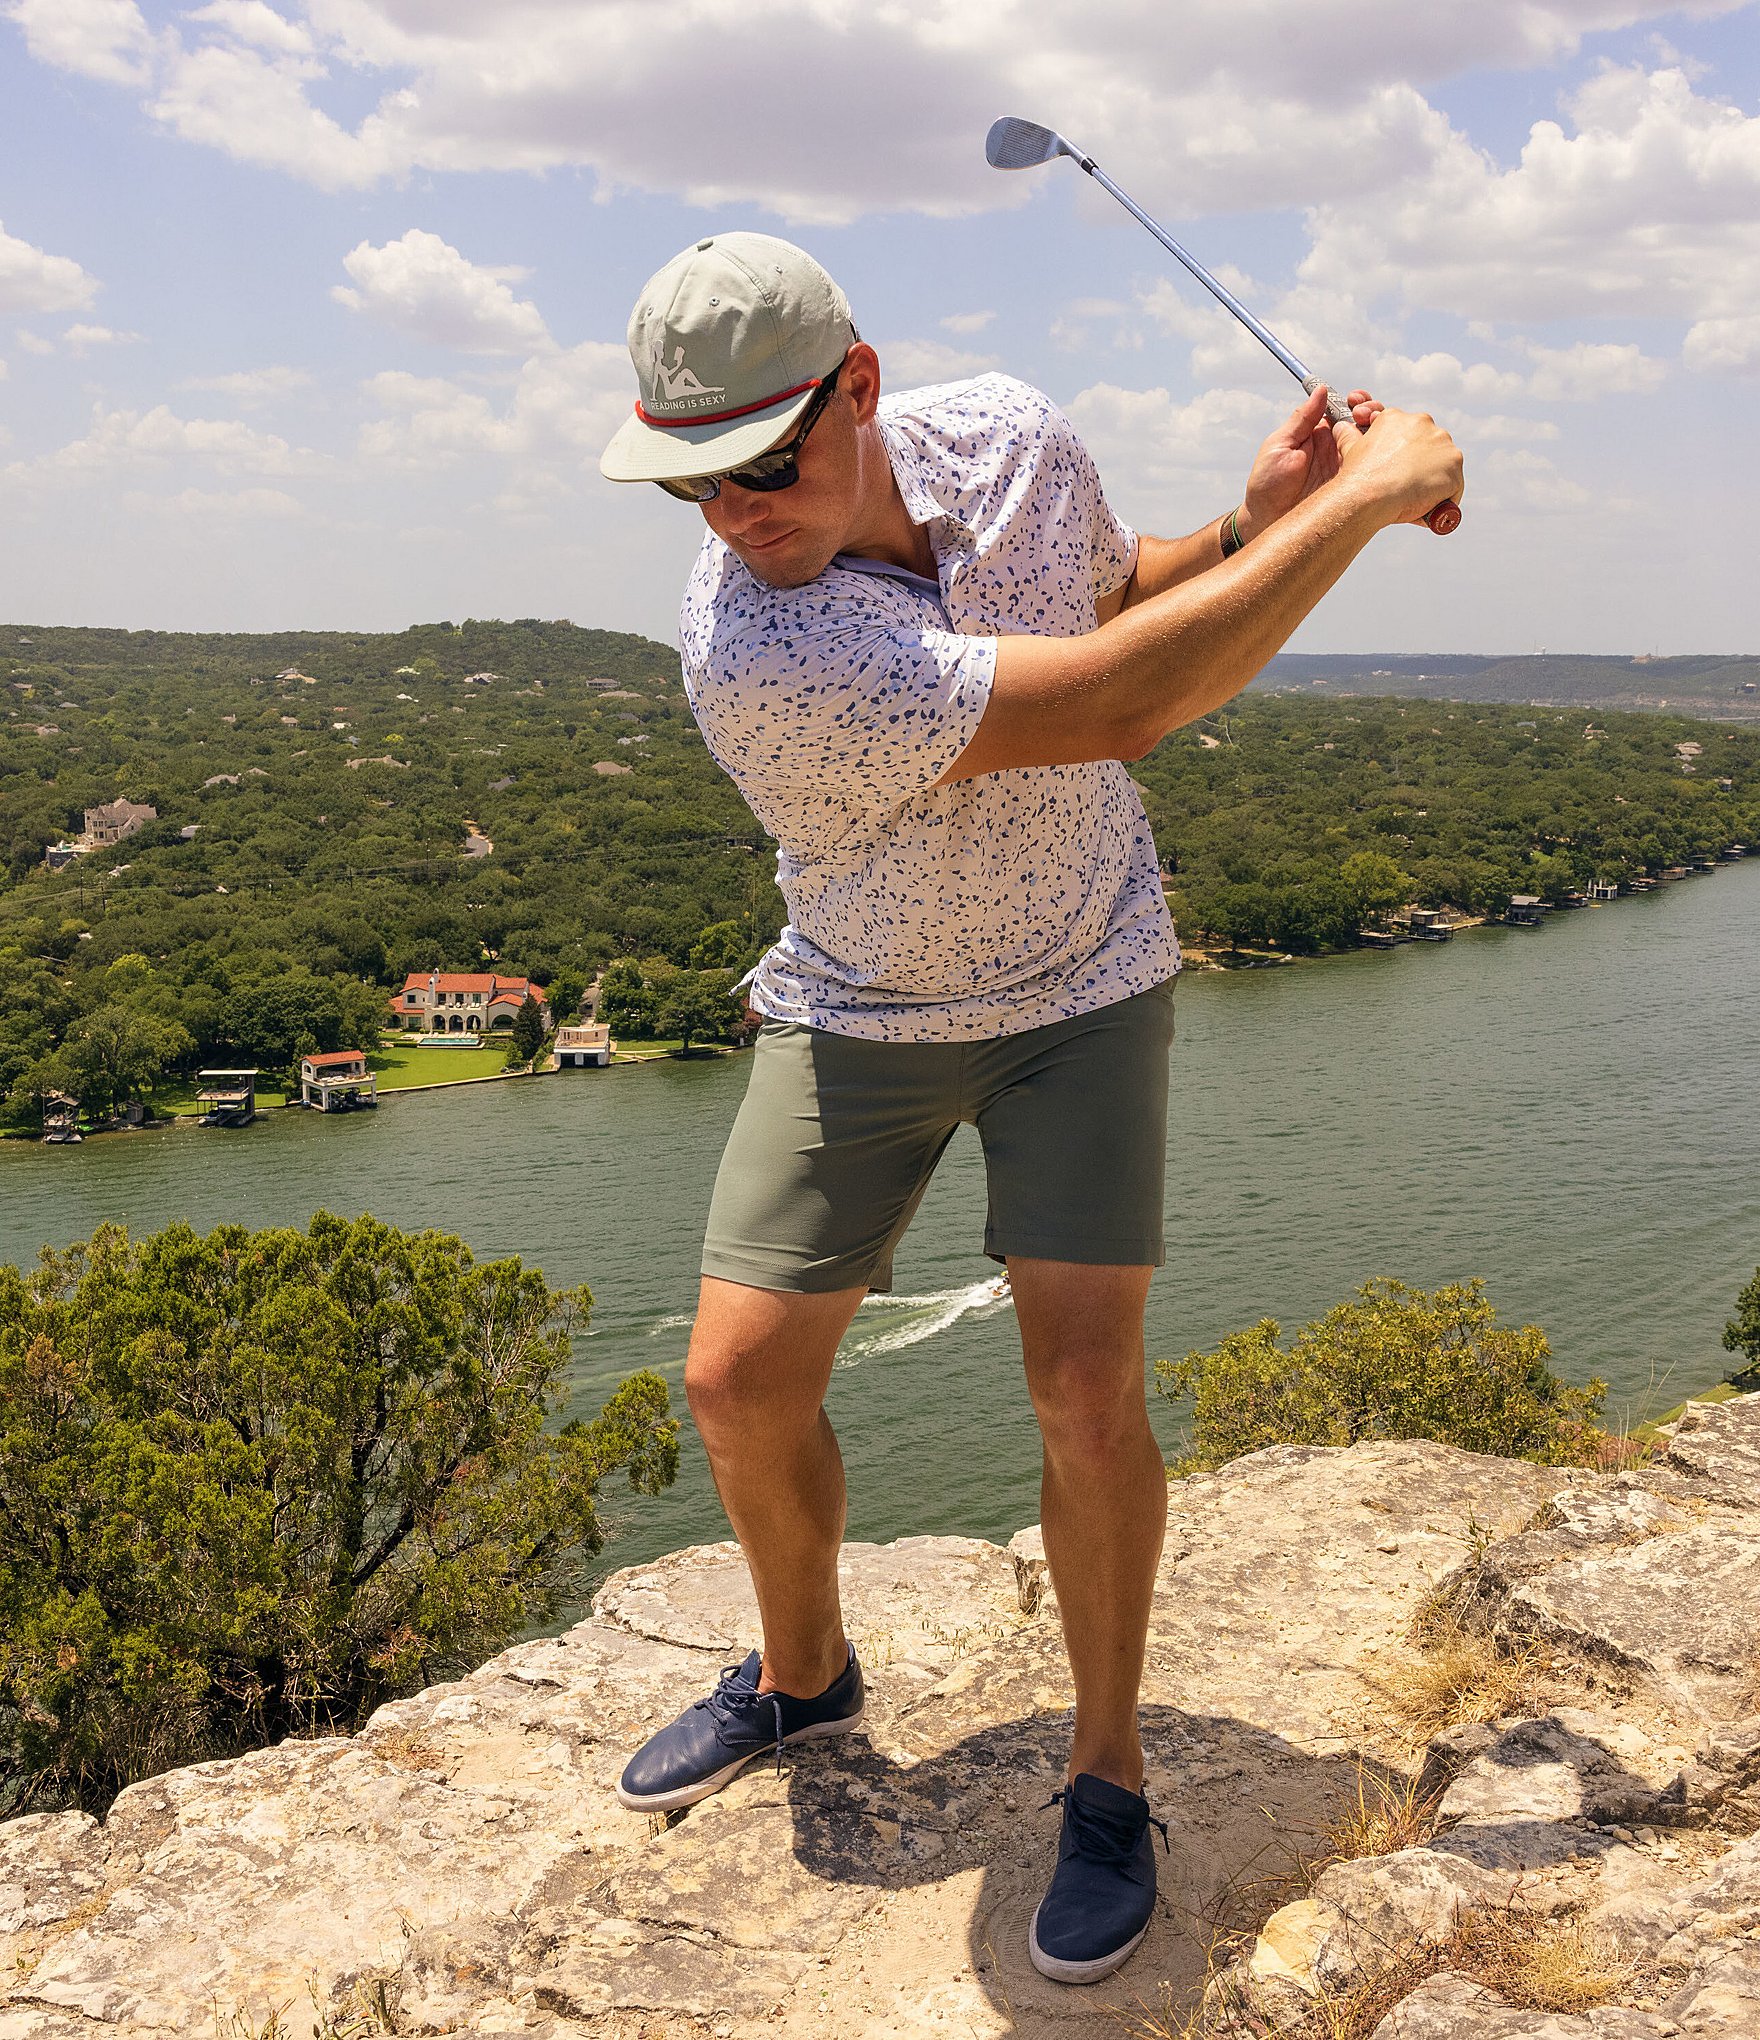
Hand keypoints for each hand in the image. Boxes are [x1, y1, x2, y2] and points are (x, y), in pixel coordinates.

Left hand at [1238, 385, 1382, 540]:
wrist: (1267, 523)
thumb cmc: (1267, 485)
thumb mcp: (1279, 446)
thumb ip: (1301, 419)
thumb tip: (1321, 389)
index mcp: (1320, 434)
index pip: (1344, 410)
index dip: (1355, 401)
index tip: (1354, 399)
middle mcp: (1337, 448)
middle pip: (1365, 423)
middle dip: (1372, 412)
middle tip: (1364, 415)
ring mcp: (1348, 468)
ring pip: (1375, 445)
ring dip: (1380, 432)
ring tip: (1373, 430)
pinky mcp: (1355, 489)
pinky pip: (1375, 472)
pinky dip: (1383, 461)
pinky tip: (1381, 455)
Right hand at [1335, 406, 1464, 527]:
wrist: (1370, 494)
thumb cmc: (1358, 477)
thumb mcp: (1349, 449)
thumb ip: (1348, 436)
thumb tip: (1340, 427)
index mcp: (1396, 417)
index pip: (1408, 436)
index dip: (1403, 457)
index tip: (1396, 473)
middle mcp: (1422, 422)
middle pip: (1429, 448)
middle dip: (1421, 468)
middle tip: (1406, 489)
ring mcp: (1442, 442)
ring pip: (1443, 467)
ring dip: (1433, 483)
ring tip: (1415, 501)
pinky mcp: (1454, 464)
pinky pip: (1454, 487)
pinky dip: (1444, 500)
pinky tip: (1427, 509)